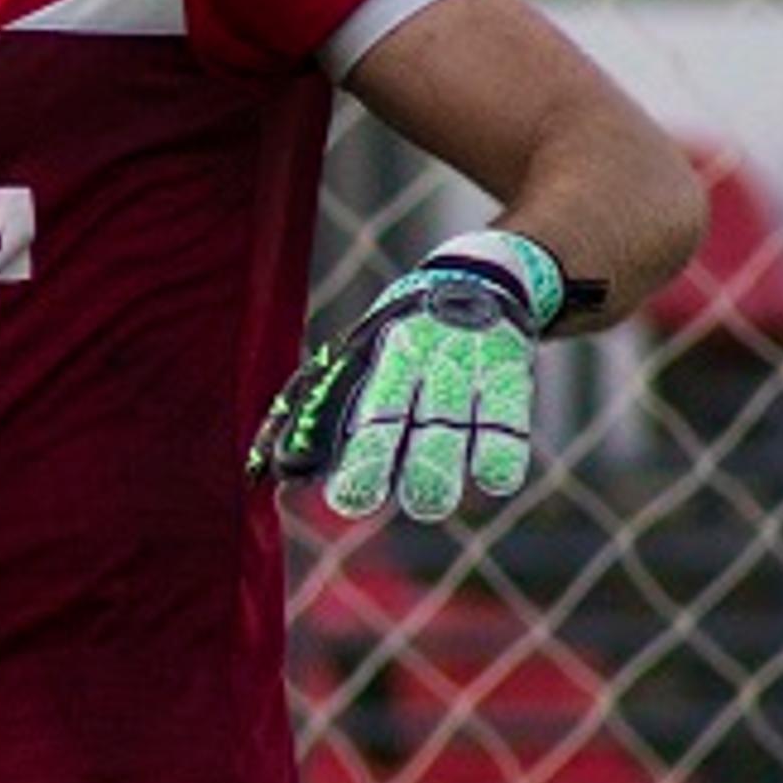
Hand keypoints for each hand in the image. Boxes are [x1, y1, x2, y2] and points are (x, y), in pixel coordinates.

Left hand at [250, 230, 563, 521]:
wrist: (475, 278)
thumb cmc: (399, 340)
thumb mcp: (354, 358)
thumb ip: (311, 411)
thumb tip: (274, 470)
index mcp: (372, 354)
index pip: (348, 400)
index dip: (338, 444)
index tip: (326, 488)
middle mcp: (414, 355)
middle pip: (392, 411)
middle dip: (374, 458)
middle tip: (359, 500)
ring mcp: (463, 362)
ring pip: (448, 420)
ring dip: (438, 467)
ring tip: (428, 504)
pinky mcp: (509, 371)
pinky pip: (508, 417)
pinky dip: (500, 452)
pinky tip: (491, 479)